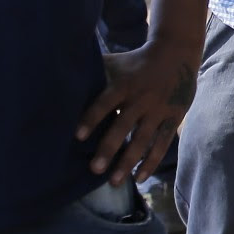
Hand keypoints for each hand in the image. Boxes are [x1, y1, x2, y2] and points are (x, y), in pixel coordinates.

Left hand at [75, 37, 199, 185]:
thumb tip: (56, 75)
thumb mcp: (115, 62)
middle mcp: (141, 98)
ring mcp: (159, 109)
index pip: (105, 102)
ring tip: (114, 181)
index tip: (78, 137)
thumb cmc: (135, 62)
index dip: (92, 118)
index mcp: (124, 84)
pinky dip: (151, 161)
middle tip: (95, 170)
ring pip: (143, 139)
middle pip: (123, 126)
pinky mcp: (173, 116)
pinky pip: (162, 143)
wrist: (176, 52)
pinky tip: (139, 178)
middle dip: (109, 149)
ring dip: (128, 162)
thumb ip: (92, 71)